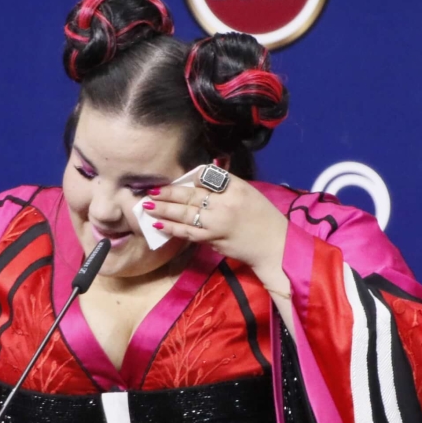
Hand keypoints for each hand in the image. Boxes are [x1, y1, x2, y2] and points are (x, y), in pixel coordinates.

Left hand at [141, 169, 289, 292]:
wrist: (274, 246)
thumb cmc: (263, 218)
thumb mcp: (249, 193)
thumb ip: (226, 184)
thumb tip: (200, 177)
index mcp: (235, 187)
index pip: (206, 177)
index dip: (187, 179)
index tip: (173, 179)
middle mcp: (225, 202)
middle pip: (190, 194)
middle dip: (168, 193)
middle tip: (150, 190)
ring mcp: (217, 222)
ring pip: (185, 213)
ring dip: (164, 209)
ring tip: (147, 205)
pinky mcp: (213, 239)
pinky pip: (188, 232)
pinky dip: (172, 228)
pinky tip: (159, 225)